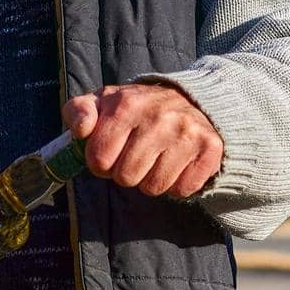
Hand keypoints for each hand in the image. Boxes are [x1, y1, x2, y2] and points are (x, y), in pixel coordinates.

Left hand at [62, 82, 223, 198]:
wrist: (191, 100)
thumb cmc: (137, 108)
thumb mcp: (102, 101)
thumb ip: (79, 111)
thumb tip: (81, 130)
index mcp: (126, 104)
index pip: (99, 160)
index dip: (100, 162)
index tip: (111, 150)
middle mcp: (159, 116)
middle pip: (126, 178)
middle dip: (126, 171)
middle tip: (136, 153)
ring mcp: (187, 132)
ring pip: (154, 187)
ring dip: (151, 179)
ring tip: (157, 157)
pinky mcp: (210, 149)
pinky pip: (182, 190)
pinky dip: (177, 183)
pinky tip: (178, 162)